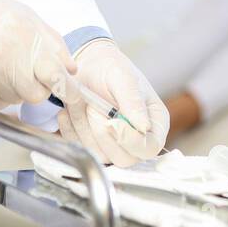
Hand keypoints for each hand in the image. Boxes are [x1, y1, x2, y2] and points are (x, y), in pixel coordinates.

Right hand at [0, 0, 76, 108]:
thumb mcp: (24, 15)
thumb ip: (52, 43)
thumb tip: (71, 70)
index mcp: (21, 32)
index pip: (55, 74)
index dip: (66, 89)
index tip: (72, 96)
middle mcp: (1, 53)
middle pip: (35, 94)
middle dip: (35, 87)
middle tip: (23, 70)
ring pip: (14, 101)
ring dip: (13, 90)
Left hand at [55, 40, 167, 166]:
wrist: (88, 66)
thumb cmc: (111, 68)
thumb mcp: (123, 78)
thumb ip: (133, 101)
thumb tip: (144, 126)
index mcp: (155, 123)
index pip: (149, 148)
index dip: (130, 140)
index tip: (112, 121)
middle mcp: (138, 139)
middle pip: (125, 159)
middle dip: (104, 134)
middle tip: (94, 107)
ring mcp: (116, 146)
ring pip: (101, 156)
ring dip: (86, 129)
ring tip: (86, 104)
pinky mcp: (95, 147)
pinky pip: (81, 149)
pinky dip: (72, 130)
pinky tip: (71, 111)